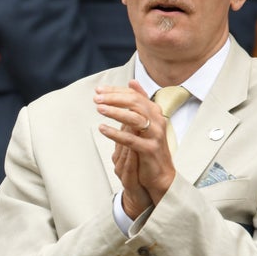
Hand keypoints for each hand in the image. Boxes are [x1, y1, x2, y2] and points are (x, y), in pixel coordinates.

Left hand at [95, 79, 174, 209]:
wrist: (160, 174)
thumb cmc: (150, 147)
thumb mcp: (145, 122)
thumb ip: (140, 103)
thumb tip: (132, 82)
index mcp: (154, 112)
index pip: (134, 95)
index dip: (116, 91)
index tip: (99, 90)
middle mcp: (158, 120)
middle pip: (135, 103)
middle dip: (114, 98)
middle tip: (96, 98)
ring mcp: (155, 135)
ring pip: (134, 118)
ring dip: (115, 112)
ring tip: (99, 109)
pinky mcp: (149, 149)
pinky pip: (131, 139)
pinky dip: (115, 133)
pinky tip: (102, 129)